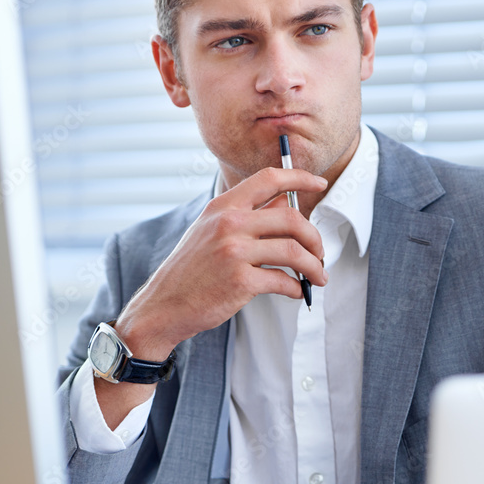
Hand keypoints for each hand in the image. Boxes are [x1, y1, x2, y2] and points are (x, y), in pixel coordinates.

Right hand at [115, 166, 328, 359]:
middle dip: (315, 237)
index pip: (269, 179)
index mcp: (223, 206)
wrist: (164, 305)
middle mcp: (229, 223)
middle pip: (292, 218)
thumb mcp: (210, 231)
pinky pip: (284, 281)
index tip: (319, 183)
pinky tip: (296, 292)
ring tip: (318, 276)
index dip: (299, 178)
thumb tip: (285, 206)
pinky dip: (297, 288)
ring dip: (314, 266)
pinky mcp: (241, 281)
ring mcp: (234, 252)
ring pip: (294, 252)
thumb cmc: (191, 270)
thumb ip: (245, 216)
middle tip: (320, 253)